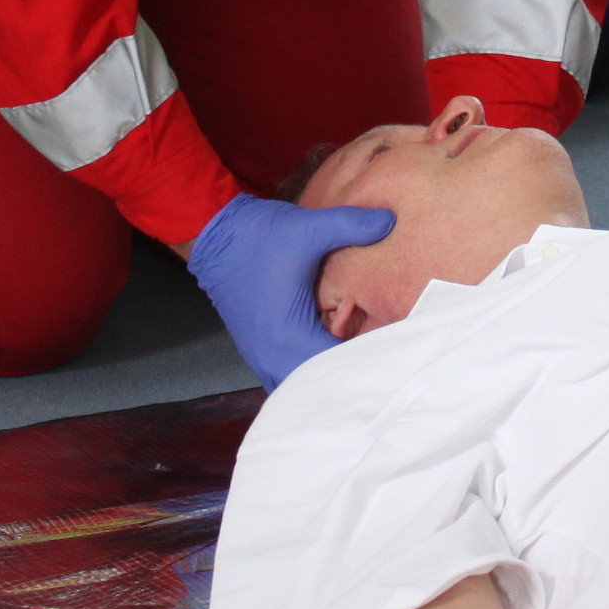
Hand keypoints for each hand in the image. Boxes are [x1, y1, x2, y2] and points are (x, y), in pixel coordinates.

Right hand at [187, 194, 395, 388]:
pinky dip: (309, 373)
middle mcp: (271, 355)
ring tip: (359, 362)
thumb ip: (352, 226)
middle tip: (383, 364)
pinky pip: (287, 376)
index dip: (367, 364)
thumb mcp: (310, 227)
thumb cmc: (258, 236)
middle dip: (350, 375)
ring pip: (300, 386)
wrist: (215, 236)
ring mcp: (260, 356)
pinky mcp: (256, 349)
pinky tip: (329, 354)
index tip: (394, 356)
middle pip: (319, 386)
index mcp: (287, 335)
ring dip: (327, 377)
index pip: (336, 369)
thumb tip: (390, 221)